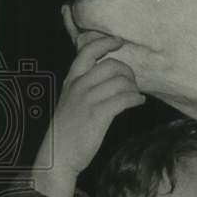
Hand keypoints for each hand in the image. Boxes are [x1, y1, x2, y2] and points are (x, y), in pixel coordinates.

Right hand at [32, 34, 144, 196]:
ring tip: (136, 96)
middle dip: (128, 72)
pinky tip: (138, 102)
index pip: (88, 51)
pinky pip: (124, 99)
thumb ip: (85, 86)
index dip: (106, 43)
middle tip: (132, 83)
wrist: (58, 155)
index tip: (119, 42)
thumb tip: (111, 77)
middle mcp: (79, 86)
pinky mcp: (98, 114)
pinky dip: (135, 98)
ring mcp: (88, 100)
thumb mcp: (71, 101)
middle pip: (112, 65)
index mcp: (71, 80)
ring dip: (134, 87)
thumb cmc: (68, 129)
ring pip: (121, 82)